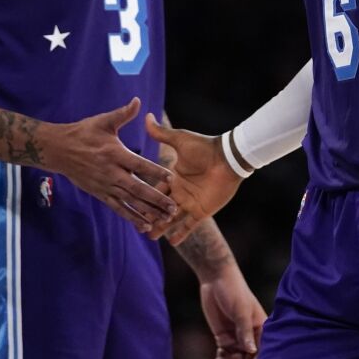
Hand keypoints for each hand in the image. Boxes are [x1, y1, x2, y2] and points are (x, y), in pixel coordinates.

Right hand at [49, 98, 176, 231]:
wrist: (59, 149)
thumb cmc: (83, 132)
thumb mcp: (103, 121)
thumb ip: (123, 114)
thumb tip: (138, 101)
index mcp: (115, 154)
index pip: (139, 164)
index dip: (155, 171)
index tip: (172, 177)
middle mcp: (111, 173)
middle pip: (137, 189)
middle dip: (156, 199)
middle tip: (174, 207)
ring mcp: (105, 186)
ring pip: (130, 202)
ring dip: (148, 211)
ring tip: (164, 219)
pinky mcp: (100, 194)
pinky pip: (118, 208)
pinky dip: (131, 217)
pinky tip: (145, 225)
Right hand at [144, 115, 243, 244]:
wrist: (228, 158)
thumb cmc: (205, 147)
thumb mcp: (180, 140)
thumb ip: (162, 133)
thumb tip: (146, 116)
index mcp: (174, 177)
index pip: (155, 189)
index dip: (144, 196)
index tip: (130, 203)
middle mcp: (180, 191)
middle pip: (160, 206)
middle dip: (149, 215)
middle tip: (137, 225)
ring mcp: (190, 202)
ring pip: (172, 218)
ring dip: (161, 227)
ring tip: (149, 236)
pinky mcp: (202, 211)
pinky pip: (190, 225)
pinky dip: (181, 233)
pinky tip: (172, 242)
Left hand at [200, 262, 265, 358]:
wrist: (215, 278)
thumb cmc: (234, 290)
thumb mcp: (241, 310)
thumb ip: (246, 331)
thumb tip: (252, 351)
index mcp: (260, 328)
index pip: (261, 350)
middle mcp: (250, 336)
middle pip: (248, 358)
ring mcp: (236, 338)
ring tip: (224, 358)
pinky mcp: (223, 337)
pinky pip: (224, 355)